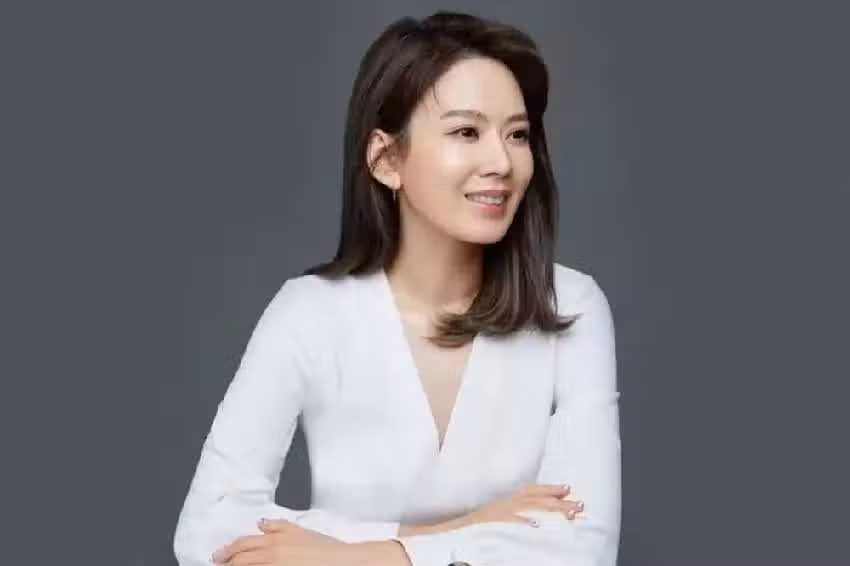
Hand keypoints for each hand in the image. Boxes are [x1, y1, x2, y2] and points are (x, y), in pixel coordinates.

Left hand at [211, 518, 346, 564]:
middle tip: (218, 564)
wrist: (341, 561)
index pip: (244, 544)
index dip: (228, 550)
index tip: (219, 556)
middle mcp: (272, 554)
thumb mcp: (302, 531)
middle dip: (226, 562)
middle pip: (241, 560)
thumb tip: (261, 523)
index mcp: (276, 540)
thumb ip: (279, 526)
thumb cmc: (326, 549)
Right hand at [403, 484, 583, 535]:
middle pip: (530, 499)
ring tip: (570, 513)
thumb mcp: (483, 522)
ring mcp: (491, 517)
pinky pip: (505, 523)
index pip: (525, 493)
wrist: (431, 540)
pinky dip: (521, 523)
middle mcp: (496, 507)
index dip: (547, 490)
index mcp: (496, 505)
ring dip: (548, 509)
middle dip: (556, 500)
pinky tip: (537, 526)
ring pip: (525, 508)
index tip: (567, 487)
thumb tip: (525, 522)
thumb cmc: (456, 534)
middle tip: (578, 501)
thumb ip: (500, 519)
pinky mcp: (485, 527)